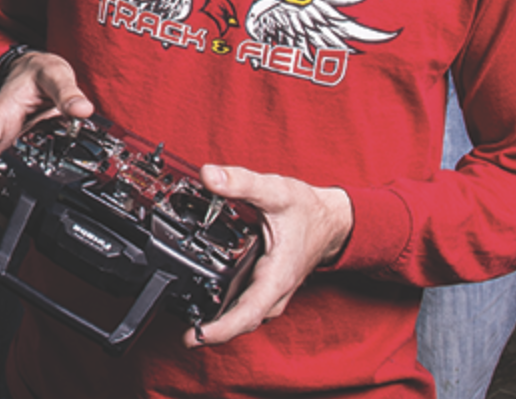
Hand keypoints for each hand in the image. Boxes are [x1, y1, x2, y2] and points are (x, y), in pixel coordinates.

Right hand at [0, 49, 92, 189]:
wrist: (37, 73)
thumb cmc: (38, 73)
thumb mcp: (53, 74)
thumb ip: (67, 91)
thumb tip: (81, 109)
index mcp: (0, 112)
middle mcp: (0, 133)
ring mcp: (10, 145)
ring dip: (2, 191)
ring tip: (13, 210)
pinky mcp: (22, 152)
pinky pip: (18, 172)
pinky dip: (22, 188)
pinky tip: (33, 202)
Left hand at [185, 165, 352, 346]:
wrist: (332, 221)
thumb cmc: (308, 211)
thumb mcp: (275, 191)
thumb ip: (241, 183)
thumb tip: (208, 176)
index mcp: (277, 276)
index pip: (247, 313)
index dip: (220, 330)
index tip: (194, 338)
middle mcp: (274, 291)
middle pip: (241, 322)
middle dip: (212, 332)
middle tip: (182, 335)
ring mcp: (271, 293)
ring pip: (243, 315)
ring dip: (218, 322)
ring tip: (186, 321)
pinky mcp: (266, 288)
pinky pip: (245, 305)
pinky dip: (225, 307)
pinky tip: (204, 300)